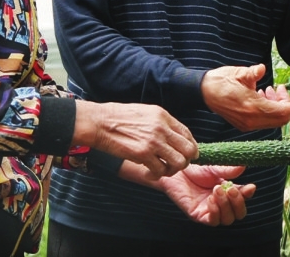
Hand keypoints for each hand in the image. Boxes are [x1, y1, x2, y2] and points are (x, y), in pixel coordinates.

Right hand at [73, 100, 196, 178]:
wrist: (99, 122)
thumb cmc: (118, 117)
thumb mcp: (145, 113)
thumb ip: (160, 123)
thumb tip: (172, 137)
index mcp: (163, 115)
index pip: (187, 134)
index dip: (189, 147)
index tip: (184, 155)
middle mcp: (162, 127)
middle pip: (189, 150)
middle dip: (185, 161)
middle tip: (174, 165)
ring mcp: (153, 141)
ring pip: (179, 162)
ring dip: (172, 170)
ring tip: (161, 170)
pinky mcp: (143, 154)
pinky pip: (160, 171)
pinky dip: (156, 176)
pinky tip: (148, 173)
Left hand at [157, 165, 255, 225]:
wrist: (175, 170)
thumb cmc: (193, 168)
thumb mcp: (213, 167)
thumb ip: (228, 170)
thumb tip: (243, 167)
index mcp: (228, 191)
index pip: (243, 197)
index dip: (248, 194)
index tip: (250, 187)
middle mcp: (221, 203)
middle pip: (238, 213)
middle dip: (238, 203)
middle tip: (231, 190)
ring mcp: (211, 211)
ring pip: (227, 219)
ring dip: (226, 206)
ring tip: (216, 191)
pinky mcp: (199, 215)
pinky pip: (213, 221)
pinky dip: (215, 211)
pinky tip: (210, 199)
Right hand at [201, 64, 289, 131]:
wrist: (202, 92)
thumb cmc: (220, 80)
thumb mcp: (238, 73)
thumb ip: (254, 73)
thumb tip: (262, 69)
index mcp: (252, 106)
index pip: (281, 111)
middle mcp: (251, 119)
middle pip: (280, 118)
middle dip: (285, 104)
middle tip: (278, 88)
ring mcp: (247, 124)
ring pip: (272, 121)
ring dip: (276, 107)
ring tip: (268, 89)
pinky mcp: (243, 125)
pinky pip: (263, 121)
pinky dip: (267, 111)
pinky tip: (260, 96)